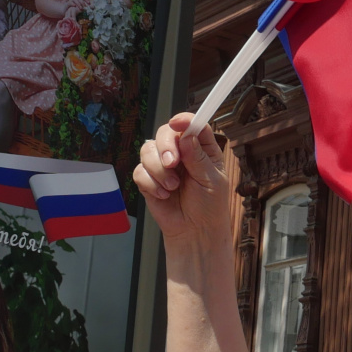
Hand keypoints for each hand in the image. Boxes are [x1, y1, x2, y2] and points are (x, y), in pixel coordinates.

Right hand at [134, 113, 234, 250]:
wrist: (195, 231)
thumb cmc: (209, 205)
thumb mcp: (212, 180)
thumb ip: (198, 157)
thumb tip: (186, 136)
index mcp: (201, 148)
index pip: (192, 125)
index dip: (184, 121)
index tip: (178, 124)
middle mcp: (181, 152)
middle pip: (164, 133)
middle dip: (166, 147)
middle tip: (173, 164)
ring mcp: (162, 164)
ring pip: (148, 150)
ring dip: (159, 169)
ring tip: (172, 187)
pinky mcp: (148, 179)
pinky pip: (140, 171)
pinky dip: (151, 183)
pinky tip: (163, 195)